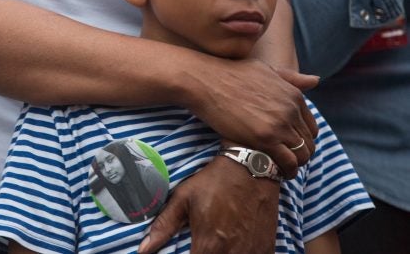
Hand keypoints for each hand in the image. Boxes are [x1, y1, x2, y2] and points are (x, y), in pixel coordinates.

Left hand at [139, 156, 279, 253]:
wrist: (252, 166)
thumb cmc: (214, 181)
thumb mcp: (184, 198)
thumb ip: (164, 225)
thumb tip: (143, 249)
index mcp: (209, 245)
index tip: (187, 251)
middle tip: (199, 246)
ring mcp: (252, 253)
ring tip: (213, 246)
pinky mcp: (267, 249)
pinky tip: (233, 247)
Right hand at [190, 58, 318, 177]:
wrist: (205, 81)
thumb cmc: (231, 74)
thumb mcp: (266, 70)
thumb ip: (291, 78)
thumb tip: (315, 80)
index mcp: (294, 95)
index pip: (311, 127)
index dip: (302, 140)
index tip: (290, 147)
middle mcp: (291, 110)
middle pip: (308, 143)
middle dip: (299, 155)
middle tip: (285, 163)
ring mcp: (279, 125)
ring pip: (302, 155)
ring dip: (294, 166)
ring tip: (281, 171)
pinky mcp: (264, 139)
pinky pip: (287, 162)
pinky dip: (286, 171)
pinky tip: (275, 173)